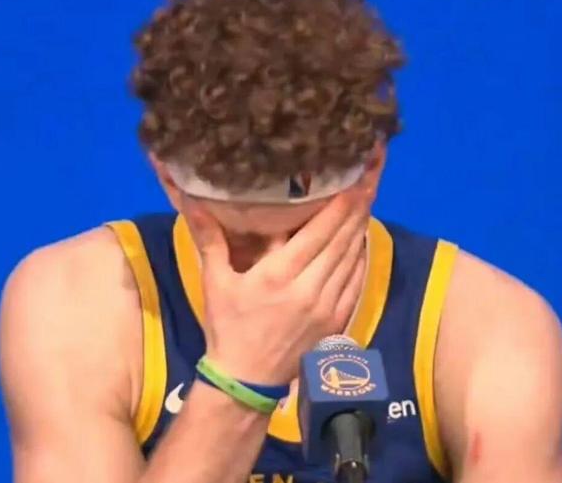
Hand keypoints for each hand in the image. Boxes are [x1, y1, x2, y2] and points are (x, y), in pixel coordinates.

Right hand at [182, 168, 376, 384]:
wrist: (246, 378)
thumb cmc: (228, 326)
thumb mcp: (214, 282)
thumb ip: (210, 239)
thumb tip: (194, 202)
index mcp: (278, 275)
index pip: (317, 233)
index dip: (338, 206)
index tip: (352, 182)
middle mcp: (309, 288)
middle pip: (340, 242)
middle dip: (355, 210)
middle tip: (367, 183)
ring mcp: (327, 307)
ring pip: (351, 260)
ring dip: (360, 231)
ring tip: (367, 204)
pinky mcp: (337, 321)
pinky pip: (356, 284)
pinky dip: (360, 260)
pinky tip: (361, 242)